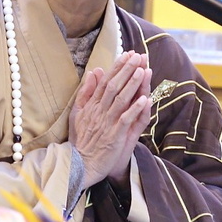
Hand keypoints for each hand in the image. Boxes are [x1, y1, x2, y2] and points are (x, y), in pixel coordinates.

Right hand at [69, 51, 151, 186]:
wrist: (78, 166)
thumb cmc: (80, 141)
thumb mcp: (77, 114)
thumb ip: (86, 93)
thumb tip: (94, 72)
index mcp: (91, 106)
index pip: (105, 82)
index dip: (117, 67)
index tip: (127, 54)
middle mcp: (99, 112)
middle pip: (114, 86)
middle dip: (127, 70)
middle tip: (138, 56)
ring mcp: (106, 124)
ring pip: (120, 100)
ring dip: (132, 85)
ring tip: (142, 70)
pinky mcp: (114, 136)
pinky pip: (125, 120)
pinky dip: (135, 109)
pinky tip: (144, 99)